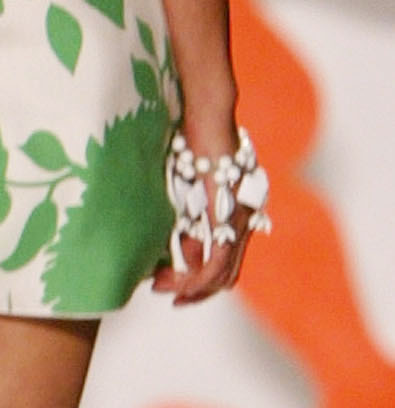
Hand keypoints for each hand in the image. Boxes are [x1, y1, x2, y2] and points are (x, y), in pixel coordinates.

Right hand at [152, 111, 257, 305]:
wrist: (208, 117)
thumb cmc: (196, 144)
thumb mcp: (191, 190)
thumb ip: (191, 223)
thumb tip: (186, 254)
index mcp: (240, 215)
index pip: (224, 262)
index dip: (196, 279)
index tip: (165, 279)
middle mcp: (246, 222)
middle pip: (226, 276)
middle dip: (192, 290)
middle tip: (161, 290)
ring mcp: (240, 220)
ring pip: (221, 274)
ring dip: (191, 286)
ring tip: (161, 286)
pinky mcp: (228, 216)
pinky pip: (217, 261)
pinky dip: (197, 276)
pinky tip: (176, 280)